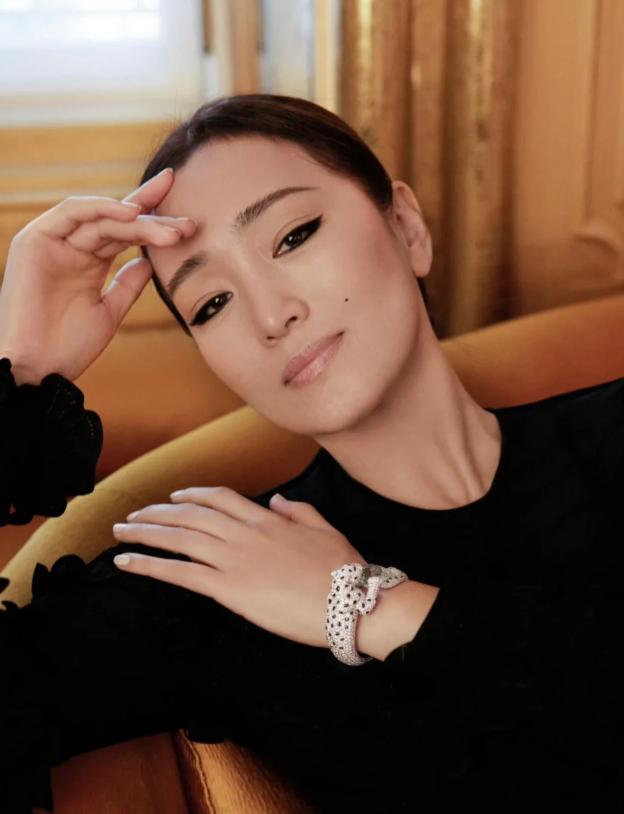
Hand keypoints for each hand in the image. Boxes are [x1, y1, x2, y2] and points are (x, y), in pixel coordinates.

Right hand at [0, 167, 196, 383]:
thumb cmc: (69, 347)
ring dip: (137, 218)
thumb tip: (149, 262)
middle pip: (117, 221)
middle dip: (154, 217)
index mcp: (88, 262)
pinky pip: (72, 212)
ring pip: (102, 218)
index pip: (124, 233)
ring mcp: (53, 241)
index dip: (154, 221)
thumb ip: (128, 285)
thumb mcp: (109, 312)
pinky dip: (102, 208)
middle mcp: (71, 247)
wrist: (39, 368)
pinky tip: (132, 213)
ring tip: (170, 230)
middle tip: (190, 223)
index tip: (188, 222)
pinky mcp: (35, 239)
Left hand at [111, 487, 368, 648]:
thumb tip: (276, 500)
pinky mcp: (229, 589)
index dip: (193, 495)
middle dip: (158, 512)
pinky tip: (127, 562)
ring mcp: (235, 560)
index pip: (220, 499)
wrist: (349, 601)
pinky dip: (150, 565)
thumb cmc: (342, 569)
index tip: (174, 497)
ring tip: (120, 532)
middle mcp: (245, 534)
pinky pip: (181, 574)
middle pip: (191, 515)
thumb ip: (298, 510)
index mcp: (267, 520)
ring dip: (145, 533)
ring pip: (179, 538)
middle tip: (134, 515)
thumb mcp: (324, 529)